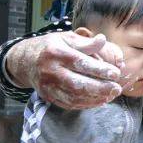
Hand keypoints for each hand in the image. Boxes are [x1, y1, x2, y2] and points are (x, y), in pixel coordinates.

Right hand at [5, 31, 123, 108]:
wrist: (26, 61)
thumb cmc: (51, 47)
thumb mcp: (66, 38)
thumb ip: (85, 42)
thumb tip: (103, 40)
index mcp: (56, 53)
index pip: (80, 63)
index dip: (99, 69)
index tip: (115, 73)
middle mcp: (50, 70)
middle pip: (77, 84)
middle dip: (100, 88)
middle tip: (117, 89)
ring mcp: (48, 85)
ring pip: (73, 97)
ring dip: (95, 99)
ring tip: (110, 96)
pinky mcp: (48, 96)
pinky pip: (68, 104)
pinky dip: (85, 104)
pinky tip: (98, 101)